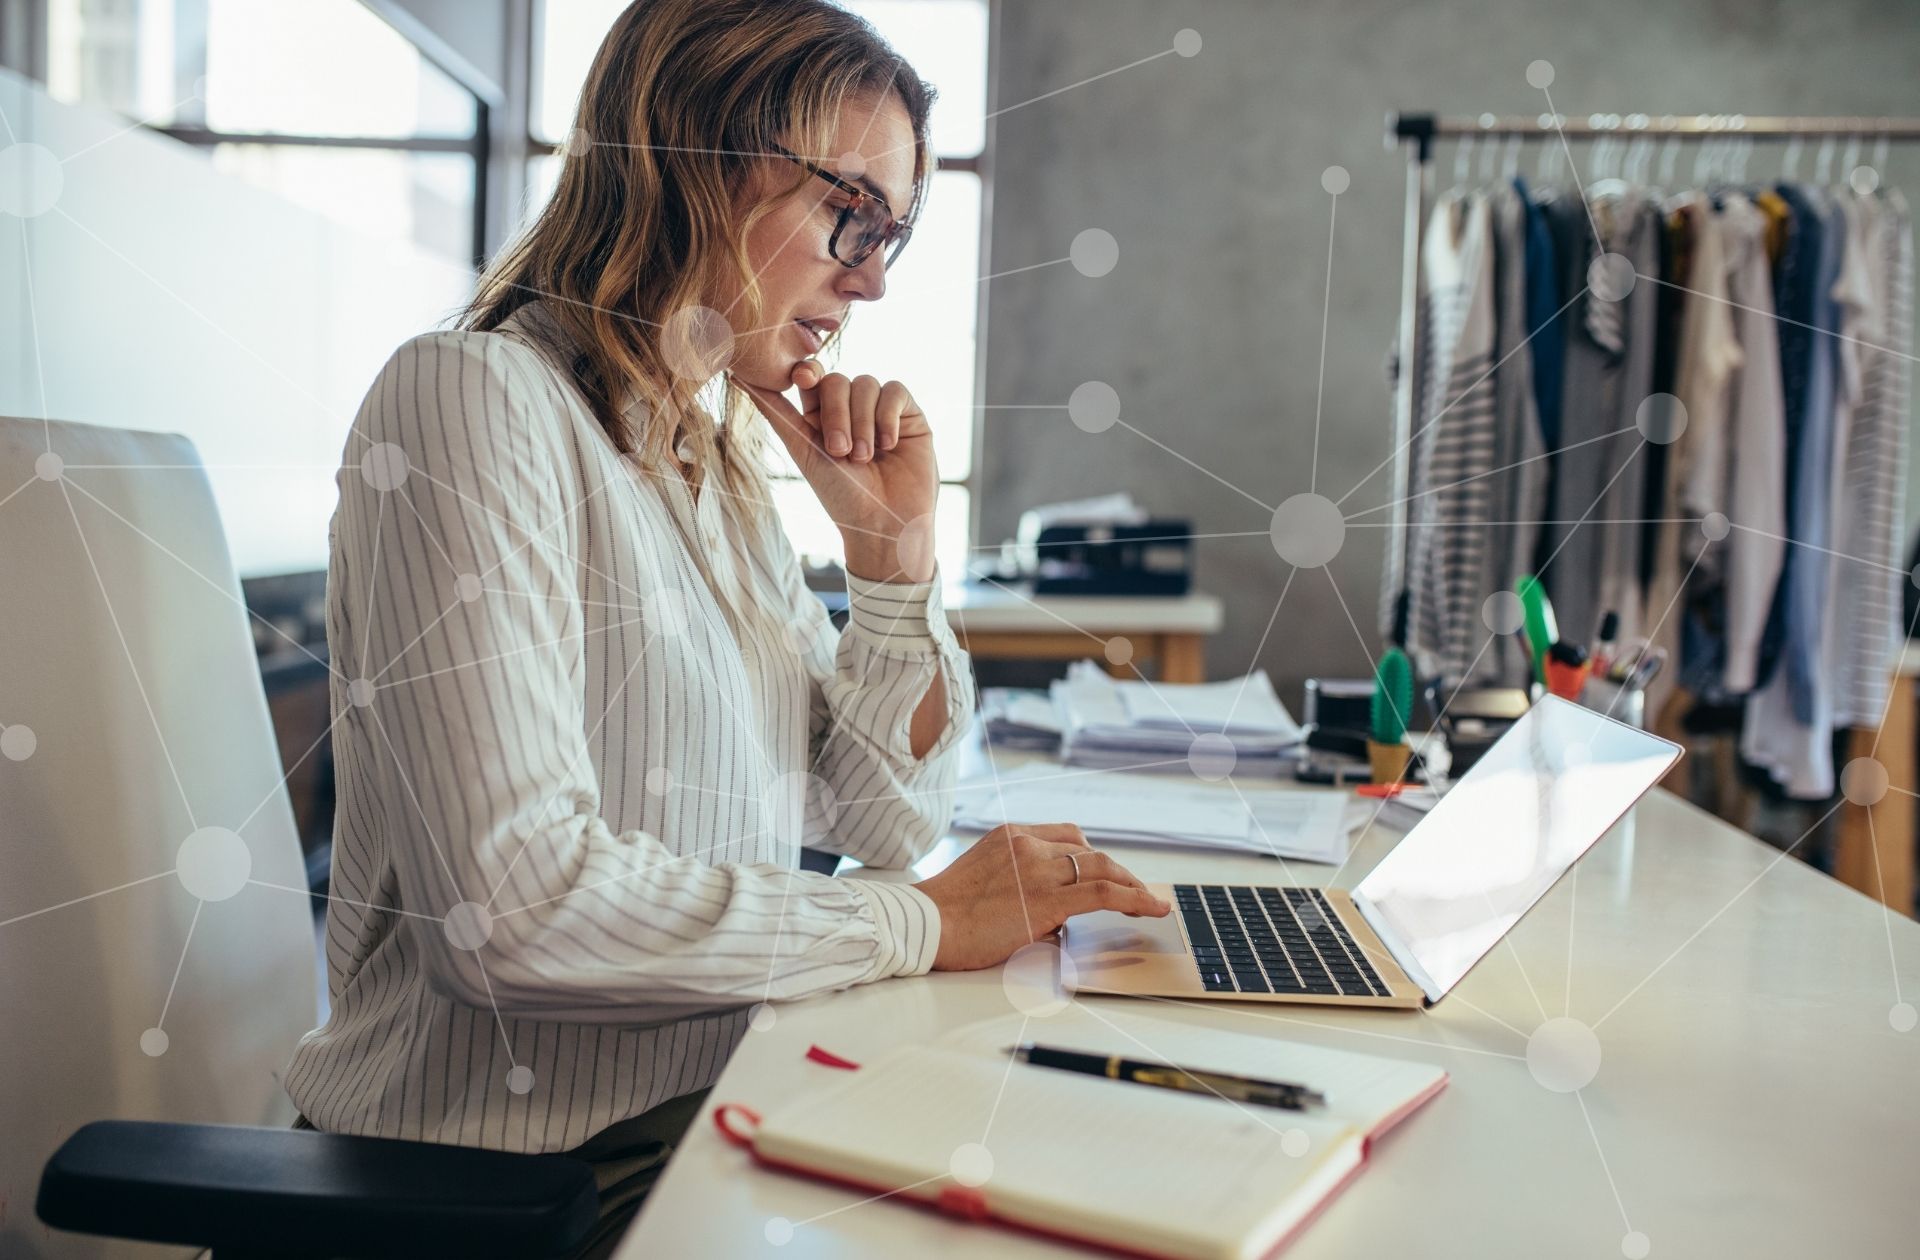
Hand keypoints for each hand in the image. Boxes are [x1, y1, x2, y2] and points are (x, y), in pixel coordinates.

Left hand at [737, 360, 938, 580]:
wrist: (885, 524)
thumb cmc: (842, 497)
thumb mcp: (803, 451)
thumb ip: (776, 413)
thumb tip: (737, 376)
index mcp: (821, 417)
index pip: (812, 378)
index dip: (807, 372)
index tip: (803, 378)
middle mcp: (851, 409)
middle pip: (838, 381)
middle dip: (837, 414)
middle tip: (841, 451)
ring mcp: (880, 410)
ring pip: (866, 384)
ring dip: (863, 422)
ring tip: (865, 458)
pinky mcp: (909, 415)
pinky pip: (895, 391)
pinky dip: (888, 416)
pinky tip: (888, 445)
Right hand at [913, 823, 1170, 971]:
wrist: (925, 923)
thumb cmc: (944, 915)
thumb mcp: (982, 881)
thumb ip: (1018, 887)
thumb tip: (1053, 921)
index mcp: (1010, 835)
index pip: (1067, 835)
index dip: (1092, 855)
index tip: (1106, 872)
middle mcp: (1028, 845)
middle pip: (1087, 850)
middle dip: (1117, 871)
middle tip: (1135, 890)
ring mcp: (1038, 869)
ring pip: (1101, 868)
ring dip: (1130, 884)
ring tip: (1149, 902)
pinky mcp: (1047, 899)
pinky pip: (1102, 893)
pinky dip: (1133, 898)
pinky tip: (1151, 908)